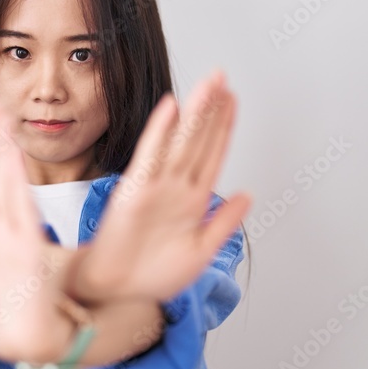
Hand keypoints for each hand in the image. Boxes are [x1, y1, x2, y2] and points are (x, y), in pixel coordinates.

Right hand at [67, 69, 251, 303]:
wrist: (118, 292)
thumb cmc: (153, 276)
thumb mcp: (201, 252)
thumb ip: (224, 223)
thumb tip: (249, 195)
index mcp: (194, 201)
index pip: (212, 155)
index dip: (224, 127)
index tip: (233, 100)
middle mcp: (176, 188)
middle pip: (198, 140)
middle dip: (211, 108)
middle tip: (221, 76)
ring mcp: (155, 187)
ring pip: (180, 141)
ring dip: (194, 112)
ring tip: (207, 84)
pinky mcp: (134, 191)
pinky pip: (150, 156)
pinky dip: (160, 132)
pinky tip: (171, 108)